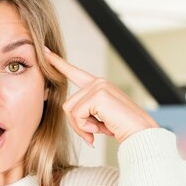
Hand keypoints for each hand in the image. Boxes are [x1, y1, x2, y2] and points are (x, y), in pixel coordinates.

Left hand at [44, 47, 158, 145]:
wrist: (141, 134)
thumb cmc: (122, 128)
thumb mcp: (99, 118)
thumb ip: (85, 113)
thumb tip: (73, 119)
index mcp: (98, 85)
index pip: (74, 72)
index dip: (58, 63)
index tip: (45, 52)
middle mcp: (97, 82)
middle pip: (67, 105)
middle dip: (77, 124)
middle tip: (92, 133)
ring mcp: (98, 87)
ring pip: (70, 111)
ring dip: (82, 127)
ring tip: (99, 129)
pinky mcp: (98, 96)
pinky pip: (77, 116)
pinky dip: (86, 127)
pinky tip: (102, 128)